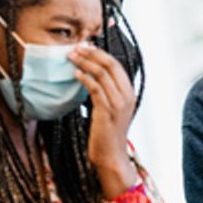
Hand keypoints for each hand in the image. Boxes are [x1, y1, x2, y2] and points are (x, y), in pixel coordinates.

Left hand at [69, 43, 137, 196]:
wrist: (111, 155)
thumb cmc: (107, 133)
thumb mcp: (111, 109)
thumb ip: (106, 93)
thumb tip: (91, 75)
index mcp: (130, 93)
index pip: (117, 65)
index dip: (100, 53)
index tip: (86, 47)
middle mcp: (127, 96)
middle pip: (110, 65)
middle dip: (92, 53)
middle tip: (77, 48)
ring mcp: (118, 103)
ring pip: (102, 74)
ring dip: (85, 63)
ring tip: (72, 57)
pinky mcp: (106, 111)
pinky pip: (95, 88)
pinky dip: (85, 78)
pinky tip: (76, 74)